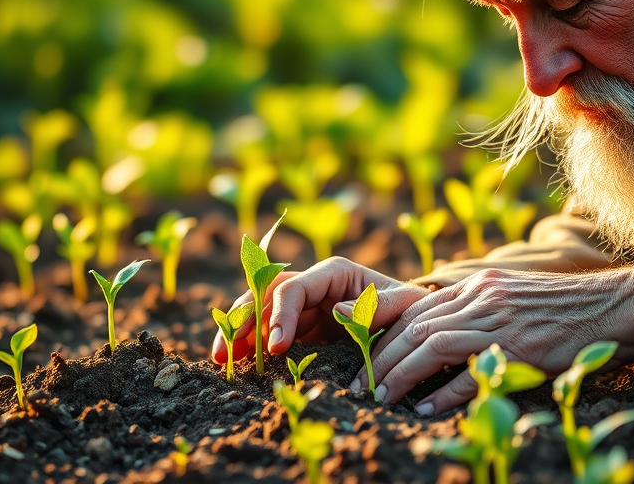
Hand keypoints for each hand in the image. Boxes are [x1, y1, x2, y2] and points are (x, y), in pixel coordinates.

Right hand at [211, 257, 429, 363]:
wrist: (413, 319)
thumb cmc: (410, 307)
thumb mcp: (404, 305)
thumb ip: (376, 307)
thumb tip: (338, 310)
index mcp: (334, 272)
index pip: (294, 287)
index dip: (279, 314)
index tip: (274, 346)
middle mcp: (313, 284)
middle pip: (266, 293)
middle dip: (244, 319)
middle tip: (225, 350)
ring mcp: (305, 305)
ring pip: (260, 310)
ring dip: (239, 331)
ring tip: (220, 357)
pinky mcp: (302, 327)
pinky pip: (270, 332)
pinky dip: (252, 345)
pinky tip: (235, 362)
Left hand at [359, 264, 633, 412]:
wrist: (607, 307)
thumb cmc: (559, 307)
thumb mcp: (509, 295)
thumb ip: (475, 306)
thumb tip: (438, 331)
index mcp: (477, 285)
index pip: (416, 307)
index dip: (384, 332)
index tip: (362, 355)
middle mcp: (481, 298)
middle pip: (415, 326)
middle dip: (381, 356)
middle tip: (360, 383)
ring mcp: (499, 321)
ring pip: (431, 345)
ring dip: (399, 373)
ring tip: (380, 397)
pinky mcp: (518, 348)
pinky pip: (470, 371)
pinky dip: (442, 393)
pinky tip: (424, 409)